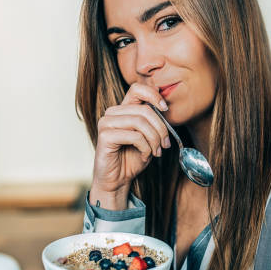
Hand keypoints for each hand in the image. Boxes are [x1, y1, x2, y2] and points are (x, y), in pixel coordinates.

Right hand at [90, 82, 170, 208]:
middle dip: (161, 128)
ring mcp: (106, 123)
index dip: (154, 95)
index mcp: (123, 110)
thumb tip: (164, 107)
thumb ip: (154, 122)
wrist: (118, 180)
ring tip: (156, 151)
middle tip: (165, 144)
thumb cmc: (133, 158)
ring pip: (140, 122)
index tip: (165, 109)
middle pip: (145, 110)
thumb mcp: (149, 138)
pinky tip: (144, 156)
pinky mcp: (105, 136)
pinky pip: (134, 136)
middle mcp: (113, 113)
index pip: (137, 89)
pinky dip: (145, 147)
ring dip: (154, 139)